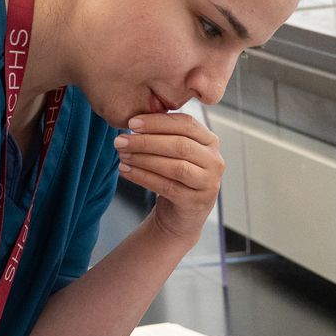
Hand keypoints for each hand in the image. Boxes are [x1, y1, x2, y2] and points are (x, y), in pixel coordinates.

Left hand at [114, 112, 222, 240]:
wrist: (180, 216)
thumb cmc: (174, 177)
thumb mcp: (174, 153)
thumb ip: (164, 134)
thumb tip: (136, 120)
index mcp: (210, 141)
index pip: (186, 124)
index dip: (158, 122)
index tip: (132, 123)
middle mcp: (214, 161)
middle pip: (180, 145)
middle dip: (146, 141)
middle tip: (120, 140)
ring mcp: (208, 183)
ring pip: (174, 166)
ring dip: (143, 159)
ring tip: (122, 155)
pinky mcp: (196, 202)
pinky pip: (166, 186)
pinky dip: (143, 177)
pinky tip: (125, 171)